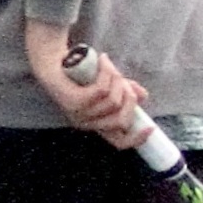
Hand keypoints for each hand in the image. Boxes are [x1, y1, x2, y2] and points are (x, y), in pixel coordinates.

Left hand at [23, 19, 147, 145]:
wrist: (52, 59)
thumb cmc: (80, 74)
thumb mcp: (108, 83)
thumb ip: (125, 90)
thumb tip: (144, 95)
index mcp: (96, 124)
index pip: (119, 142)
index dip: (137, 139)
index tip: (151, 127)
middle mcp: (87, 123)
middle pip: (121, 119)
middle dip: (129, 98)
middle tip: (123, 80)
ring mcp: (79, 114)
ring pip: (113, 101)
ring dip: (117, 80)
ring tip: (109, 66)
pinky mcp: (74, 101)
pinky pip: (102, 90)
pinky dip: (107, 72)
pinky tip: (103, 60)